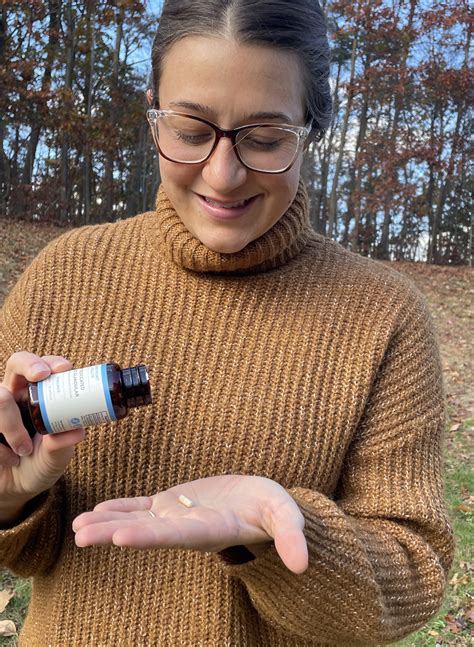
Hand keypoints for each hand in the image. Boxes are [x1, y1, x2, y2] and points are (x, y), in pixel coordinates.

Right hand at [0, 352, 84, 522]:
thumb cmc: (38, 464)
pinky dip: (1, 449)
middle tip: (41, 376)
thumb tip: (78, 431)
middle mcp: (14, 394)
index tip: (64, 369)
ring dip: (12, 424)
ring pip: (0, 398)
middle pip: (16, 362)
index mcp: (37, 395)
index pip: (43, 366)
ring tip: (25, 449)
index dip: (50, 361)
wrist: (14, 490)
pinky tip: (10, 460)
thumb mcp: (56, 457)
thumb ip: (63, 444)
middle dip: (29, 364)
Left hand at [73, 475, 307, 573]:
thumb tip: (303, 566)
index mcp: (211, 530)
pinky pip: (143, 504)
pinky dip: (121, 506)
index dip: (148, 536)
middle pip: (147, 532)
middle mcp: (187, 527)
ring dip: (108, 521)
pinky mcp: (174, 502)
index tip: (119, 539)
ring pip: (138, 519)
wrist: (260, 502)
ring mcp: (177, 516)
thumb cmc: (274, 509)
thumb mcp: (287, 516)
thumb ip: (292, 536)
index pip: (175, 536)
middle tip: (81, 535)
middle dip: (114, 533)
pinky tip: (98, 507)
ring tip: (77, 526)